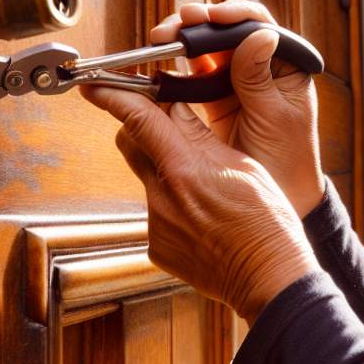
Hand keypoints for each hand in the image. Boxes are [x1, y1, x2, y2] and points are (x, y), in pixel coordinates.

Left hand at [81, 83, 320, 322]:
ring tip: (207, 192)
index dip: (111, 97)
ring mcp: (157, 225)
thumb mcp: (243, 165)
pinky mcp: (158, 247)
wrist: (270, 277)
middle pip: (132, 146)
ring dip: (168, 174)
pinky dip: (174, 208)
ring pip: (149, 181)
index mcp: (186, 169)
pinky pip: (157, 214)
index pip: (138, 120)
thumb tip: (176, 111)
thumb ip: (201, 138)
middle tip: (167, 128)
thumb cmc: (267, 222)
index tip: (93, 87)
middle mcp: (163, 196)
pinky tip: (203, 220)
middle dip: (142, 130)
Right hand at [149, 0, 325, 215]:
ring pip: (206, 47)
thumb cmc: (288, 159)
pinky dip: (175, 68)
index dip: (234, 15)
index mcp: (286, 64)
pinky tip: (160, 66)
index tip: (212, 16)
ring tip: (161, 40)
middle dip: (200, 23)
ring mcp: (235, 79)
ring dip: (183, 40)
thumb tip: (260, 35)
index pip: (260, 25)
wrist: (276, 198)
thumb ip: (260, 79)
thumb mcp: (275, 118)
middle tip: (176, 26)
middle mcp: (260, 65)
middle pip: (227, 30)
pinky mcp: (214, 96)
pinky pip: (192, 73)